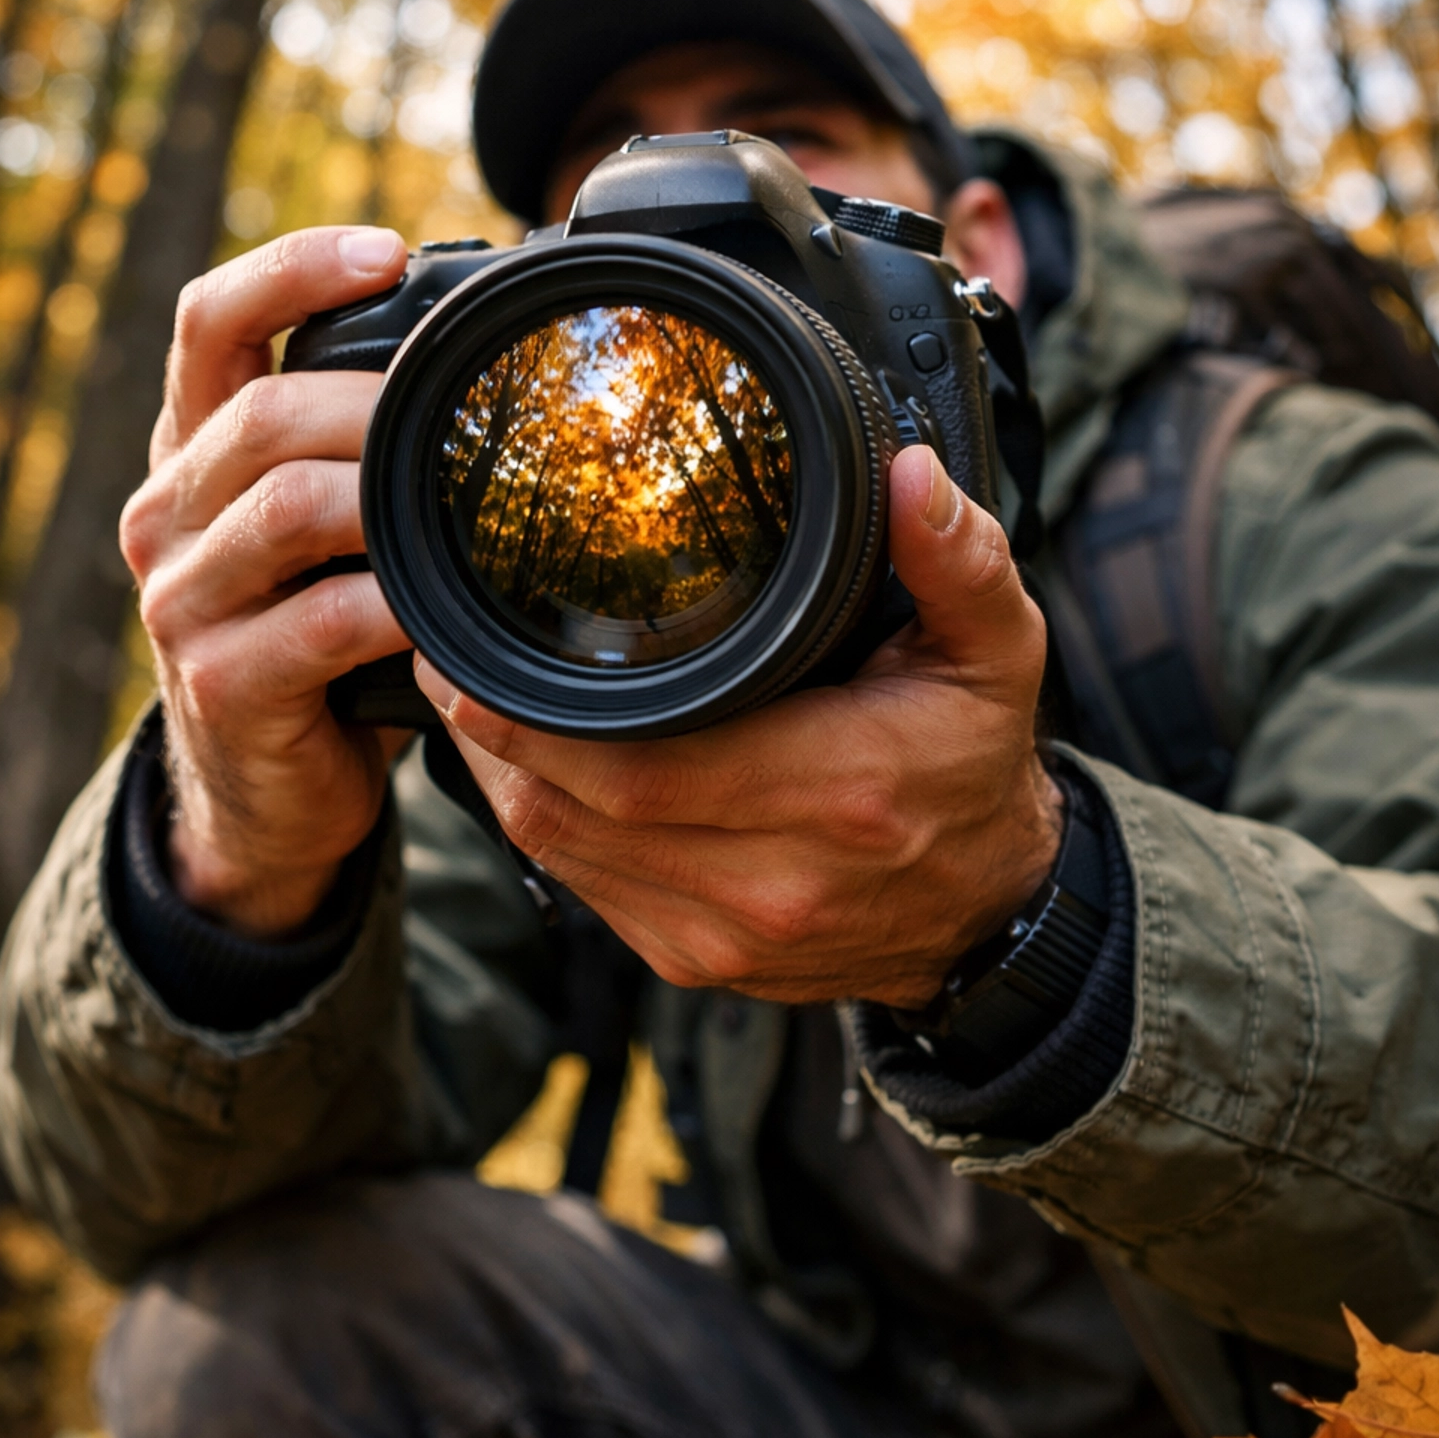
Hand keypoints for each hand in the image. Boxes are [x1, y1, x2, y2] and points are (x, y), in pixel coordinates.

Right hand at [120, 226, 413, 938]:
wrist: (266, 792)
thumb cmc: (317, 640)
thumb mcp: (322, 531)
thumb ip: (357, 450)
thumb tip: (484, 361)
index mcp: (191, 453)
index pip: (212, 321)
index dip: (292, 268)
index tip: (389, 251)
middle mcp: (165, 513)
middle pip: (262, 415)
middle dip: (377, 403)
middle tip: (470, 411)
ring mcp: (181, 601)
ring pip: (287, 508)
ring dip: (390, 498)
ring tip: (466, 503)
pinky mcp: (221, 683)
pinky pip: (319, 622)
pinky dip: (397, 606)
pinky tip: (445, 607)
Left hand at [416, 447, 1062, 1005]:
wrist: (986, 914)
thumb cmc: (976, 766)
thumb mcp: (997, 652)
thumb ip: (960, 562)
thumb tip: (908, 474)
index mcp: (839, 793)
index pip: (643, 765)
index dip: (537, 716)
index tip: (472, 648)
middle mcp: (774, 882)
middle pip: (577, 812)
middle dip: (493, 734)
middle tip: (442, 653)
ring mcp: (727, 936)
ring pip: (564, 856)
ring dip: (502, 778)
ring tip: (463, 698)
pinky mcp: (697, 963)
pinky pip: (583, 892)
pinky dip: (543, 826)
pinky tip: (523, 767)